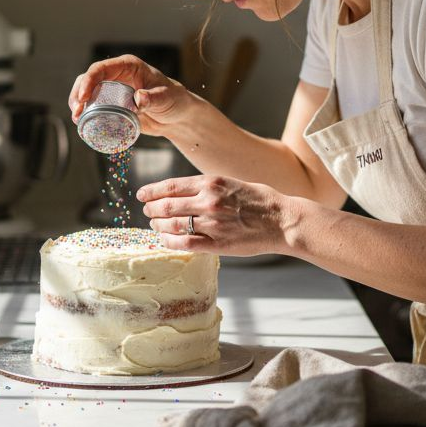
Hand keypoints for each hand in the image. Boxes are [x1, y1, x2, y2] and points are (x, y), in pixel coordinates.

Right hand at [68, 55, 200, 136]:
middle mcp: (117, 75)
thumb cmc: (175, 100)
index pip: (102, 68)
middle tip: (77, 111)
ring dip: (78, 103)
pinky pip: (94, 106)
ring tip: (77, 118)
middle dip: (79, 93)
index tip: (84, 97)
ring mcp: (113, 90)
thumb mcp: (166, 98)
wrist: (177, 117)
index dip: (89, 80)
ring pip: (87, 91)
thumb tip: (139, 98)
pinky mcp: (112, 105)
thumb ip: (153, 98)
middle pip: (89, 78)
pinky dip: (86, 113)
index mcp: (128, 66)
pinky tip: (83, 123)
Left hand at [138, 175, 290, 255]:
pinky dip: (170, 241)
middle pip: (167, 205)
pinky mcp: (217, 243)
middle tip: (147, 212)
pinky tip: (165, 239)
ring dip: (158, 225)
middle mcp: (208, 201)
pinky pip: (185, 243)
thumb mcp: (233, 183)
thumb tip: (185, 192)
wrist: (283, 220)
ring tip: (155, 225)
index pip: (171, 186)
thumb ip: (209, 187)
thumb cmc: (262, 201)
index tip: (142, 195)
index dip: (152, 191)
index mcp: (211, 183)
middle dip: (152, 209)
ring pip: (172, 224)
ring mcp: (212, 223)